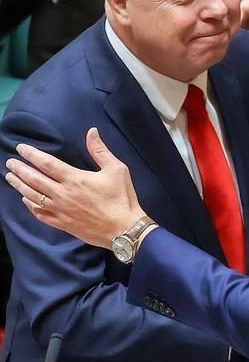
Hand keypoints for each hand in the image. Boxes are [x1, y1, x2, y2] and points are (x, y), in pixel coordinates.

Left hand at [5, 127, 145, 247]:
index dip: (31, 154)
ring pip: (33, 196)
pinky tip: (25, 200)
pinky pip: (41, 214)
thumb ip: (100, 151)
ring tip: (10, 178)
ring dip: (20, 186)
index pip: (46, 163)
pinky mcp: (63, 224)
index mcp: (74, 179)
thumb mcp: (116, 170)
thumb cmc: (122, 198)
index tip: (20, 148)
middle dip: (19, 169)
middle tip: (9, 163)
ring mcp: (61, 210)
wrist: (124, 230)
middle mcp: (63, 194)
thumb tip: (91, 132)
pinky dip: (30, 206)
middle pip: (34, 179)